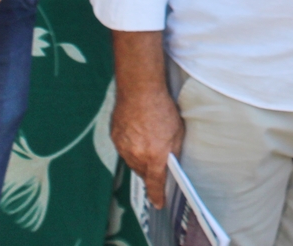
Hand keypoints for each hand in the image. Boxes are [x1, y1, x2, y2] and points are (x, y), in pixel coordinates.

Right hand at [112, 83, 184, 209]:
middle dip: (150, 171)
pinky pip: (124, 150)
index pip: (155, 184)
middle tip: (156, 161)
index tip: (159, 203)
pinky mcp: (115, 137)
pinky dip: (131, 147)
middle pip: (143, 173)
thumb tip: (171, 164)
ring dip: (140, 159)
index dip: (157, 196)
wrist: (140, 90)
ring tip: (147, 143)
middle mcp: (137, 156)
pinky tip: (137, 134)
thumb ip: (173, 151)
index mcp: (155, 156)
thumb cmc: (162, 108)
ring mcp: (124, 147)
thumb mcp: (177, 132)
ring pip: (132, 162)